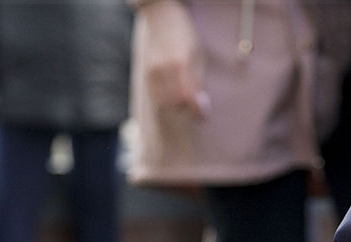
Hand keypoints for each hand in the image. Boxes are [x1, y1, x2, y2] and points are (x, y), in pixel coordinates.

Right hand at [134, 0, 209, 116]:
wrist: (161, 16)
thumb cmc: (185, 34)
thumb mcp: (198, 55)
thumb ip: (198, 80)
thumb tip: (201, 106)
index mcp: (181, 63)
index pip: (188, 97)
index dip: (197, 112)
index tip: (204, 117)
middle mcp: (165, 68)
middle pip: (175, 103)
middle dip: (187, 112)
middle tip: (197, 113)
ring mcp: (153, 70)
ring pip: (163, 102)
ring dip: (177, 109)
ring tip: (187, 107)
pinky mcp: (146, 72)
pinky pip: (155, 96)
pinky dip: (166, 102)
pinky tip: (175, 100)